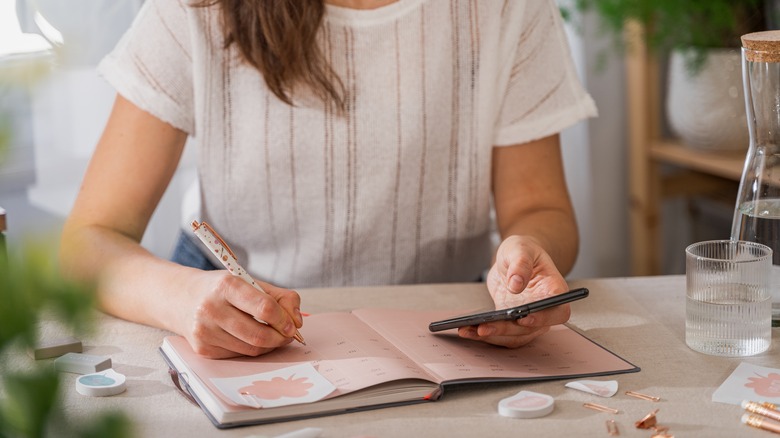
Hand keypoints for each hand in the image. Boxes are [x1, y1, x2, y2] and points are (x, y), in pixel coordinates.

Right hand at [178, 270, 302, 358]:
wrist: (181, 298)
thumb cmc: (222, 289)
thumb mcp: (250, 282)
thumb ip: (280, 297)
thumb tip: (297, 321)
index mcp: (226, 286)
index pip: (264, 308)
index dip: (284, 320)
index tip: (293, 324)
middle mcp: (211, 308)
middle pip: (259, 334)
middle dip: (280, 338)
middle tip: (288, 335)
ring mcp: (205, 331)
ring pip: (251, 348)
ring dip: (269, 345)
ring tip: (273, 336)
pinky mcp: (203, 349)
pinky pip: (238, 354)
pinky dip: (251, 348)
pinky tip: (251, 337)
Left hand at [457, 235, 569, 347]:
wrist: (515, 258)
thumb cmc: (524, 251)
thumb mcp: (520, 249)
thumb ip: (521, 263)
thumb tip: (516, 284)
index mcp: (553, 289)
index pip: (557, 310)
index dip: (543, 318)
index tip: (523, 318)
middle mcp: (544, 309)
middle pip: (532, 328)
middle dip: (507, 330)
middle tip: (484, 327)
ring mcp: (529, 318)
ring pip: (516, 336)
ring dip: (493, 336)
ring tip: (468, 330)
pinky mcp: (512, 322)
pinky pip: (502, 334)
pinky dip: (485, 335)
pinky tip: (468, 329)